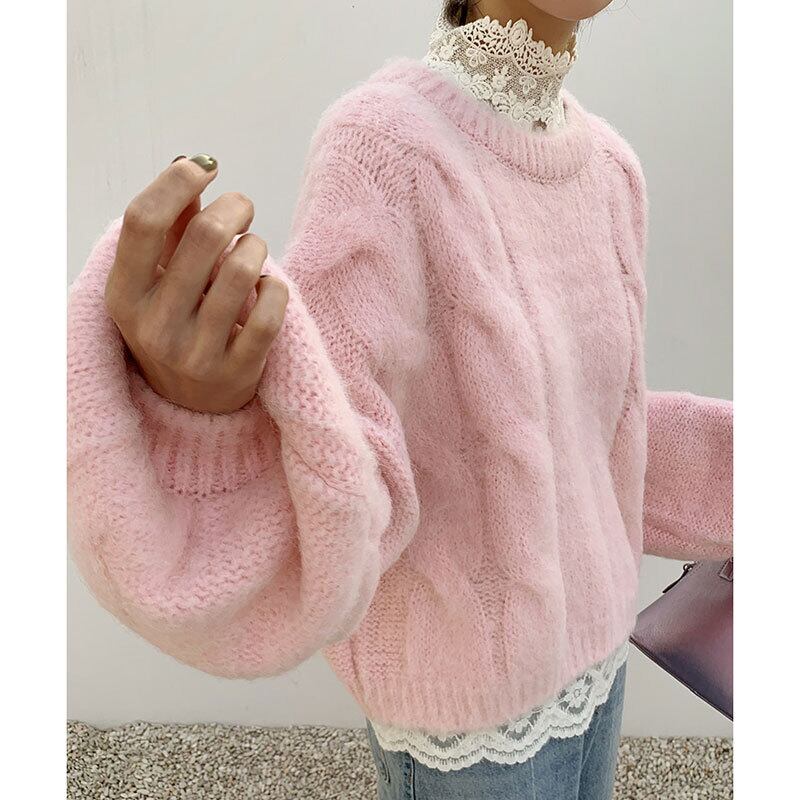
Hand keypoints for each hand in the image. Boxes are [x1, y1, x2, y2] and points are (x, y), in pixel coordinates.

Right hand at [104, 154, 288, 412]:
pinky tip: (267, 286)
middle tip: (242, 208)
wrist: (193, 402)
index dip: (177, 182)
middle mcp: (155, 326)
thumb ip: (169, 226)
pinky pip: (271, 310)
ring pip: (243, 269)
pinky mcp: (238, 372)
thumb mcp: (157, 280)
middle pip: (205, 236)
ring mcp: (196, 353)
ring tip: (253, 250)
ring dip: (257, 246)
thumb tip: (186, 162)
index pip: (142, 221)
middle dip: (234, 206)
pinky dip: (276, 287)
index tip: (205, 167)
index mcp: (125, 295)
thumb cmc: (176, 324)